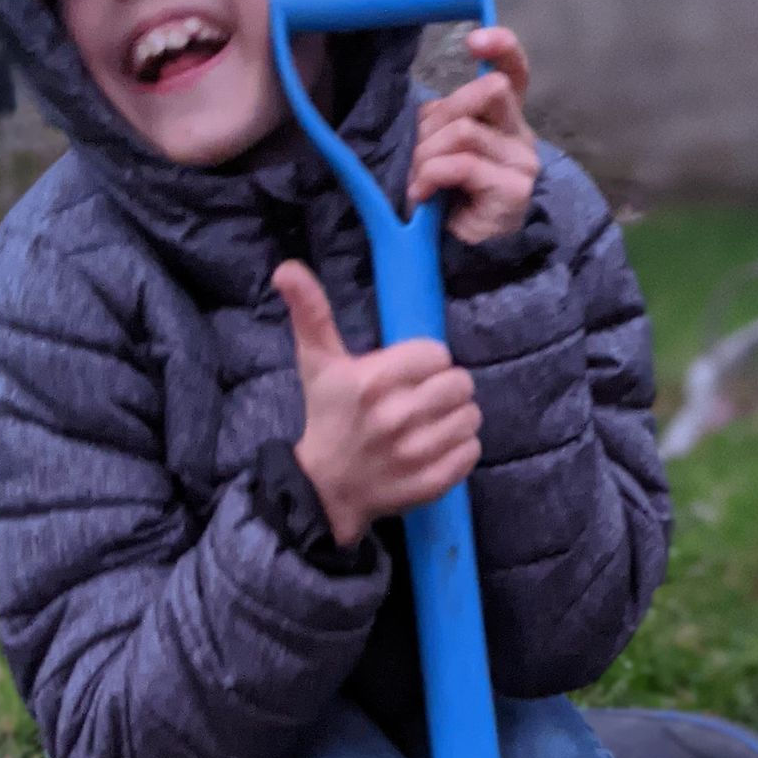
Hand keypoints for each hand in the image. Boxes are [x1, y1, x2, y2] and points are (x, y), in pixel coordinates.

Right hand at [273, 261, 481, 545]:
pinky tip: (436, 448)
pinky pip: (472, 452)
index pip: (437, 354)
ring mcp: (417, 453)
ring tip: (430, 423)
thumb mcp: (316, 363)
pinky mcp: (432, 482)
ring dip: (456, 418)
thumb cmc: (327, 417)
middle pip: (460, 384)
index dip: (426, 362)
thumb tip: (286, 268)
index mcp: (374, 381)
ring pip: (471, 417)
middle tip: (423, 398)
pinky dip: (460, 449)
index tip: (407, 374)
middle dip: (445, 388)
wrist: (325, 488)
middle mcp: (397, 417)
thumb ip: (310, 313)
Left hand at [408, 26, 537, 244]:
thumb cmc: (450, 204)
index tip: (473, 41)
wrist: (467, 260)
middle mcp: (521, 137)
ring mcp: (522, 164)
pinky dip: (431, 176)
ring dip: (427, 154)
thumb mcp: (441, 152)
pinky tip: (422, 195)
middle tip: (420, 154)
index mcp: (504, 121)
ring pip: (465, 129)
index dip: (501, 46)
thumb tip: (425, 110)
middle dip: (440, 117)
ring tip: (418, 183)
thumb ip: (442, 122)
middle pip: (487, 90)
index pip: (515, 71)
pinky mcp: (513, 190)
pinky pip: (461, 163)